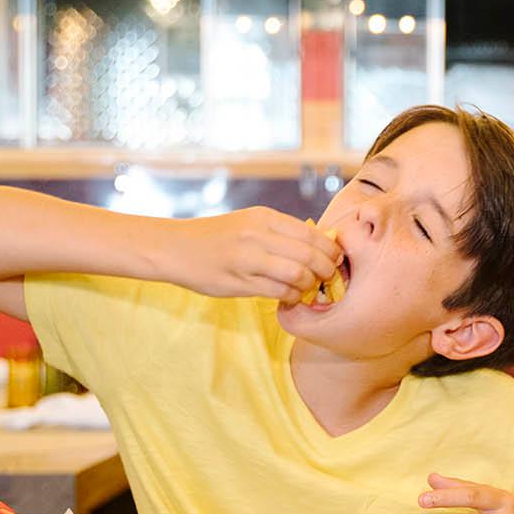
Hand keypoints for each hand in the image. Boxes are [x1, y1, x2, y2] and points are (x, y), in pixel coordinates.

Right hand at [162, 209, 339, 301]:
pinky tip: (291, 297)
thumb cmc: (218, 237)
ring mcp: (247, 259)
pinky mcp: (239, 281)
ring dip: (309, 285)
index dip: (331, 250)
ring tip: (309, 288)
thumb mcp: (249, 222)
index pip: (312, 234)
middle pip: (310, 255)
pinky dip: (292, 296)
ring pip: (297, 274)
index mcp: (264, 217)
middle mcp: (257, 235)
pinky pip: (278, 291)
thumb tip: (319, 245)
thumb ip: (280, 232)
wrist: (176, 248)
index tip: (336, 259)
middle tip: (329, 278)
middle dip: (326, 270)